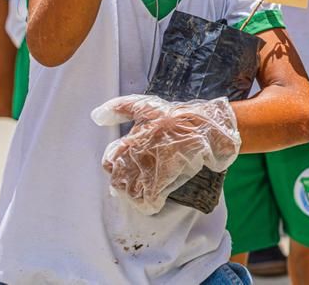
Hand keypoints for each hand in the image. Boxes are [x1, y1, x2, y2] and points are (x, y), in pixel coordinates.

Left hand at [92, 95, 239, 214]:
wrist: (212, 128)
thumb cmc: (180, 117)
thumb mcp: (150, 106)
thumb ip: (122, 108)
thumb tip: (96, 115)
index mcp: (133, 137)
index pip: (110, 159)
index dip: (115, 164)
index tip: (123, 165)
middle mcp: (139, 153)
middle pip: (118, 178)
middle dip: (124, 183)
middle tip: (136, 182)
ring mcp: (152, 166)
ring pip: (131, 191)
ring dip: (135, 194)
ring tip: (143, 192)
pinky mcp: (167, 179)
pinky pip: (148, 199)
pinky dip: (149, 202)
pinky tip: (154, 201)